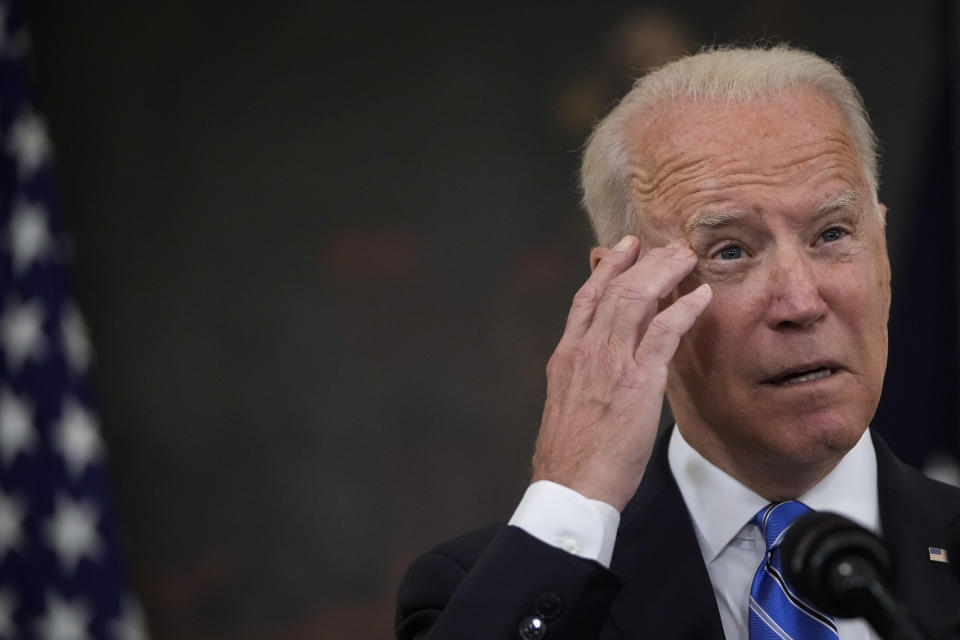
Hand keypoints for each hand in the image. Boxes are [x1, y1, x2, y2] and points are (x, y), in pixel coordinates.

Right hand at [531, 235, 711, 510]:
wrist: (570, 486)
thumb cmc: (570, 455)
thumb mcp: (566, 404)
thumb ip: (584, 378)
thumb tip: (601, 370)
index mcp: (566, 356)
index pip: (586, 299)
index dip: (606, 269)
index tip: (623, 249)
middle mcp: (585, 350)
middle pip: (614, 289)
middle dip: (642, 261)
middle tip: (667, 245)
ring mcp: (610, 363)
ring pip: (636, 299)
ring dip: (664, 273)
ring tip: (687, 257)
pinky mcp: (637, 382)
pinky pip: (664, 333)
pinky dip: (684, 310)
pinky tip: (701, 297)